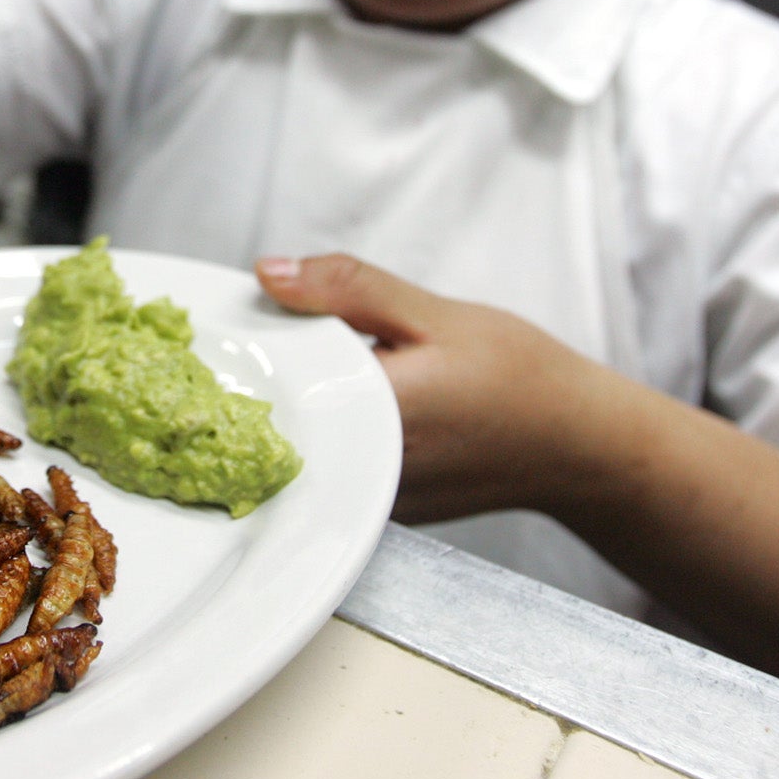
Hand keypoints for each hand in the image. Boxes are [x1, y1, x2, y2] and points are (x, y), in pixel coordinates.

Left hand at [257, 254, 778, 716]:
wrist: (585, 449)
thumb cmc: (521, 377)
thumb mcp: (433, 312)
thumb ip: (348, 291)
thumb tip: (266, 270)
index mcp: (370, 418)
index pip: (266, 390)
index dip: (224, 357)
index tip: (193, 327)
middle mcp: (360, 472)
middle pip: (269, 424)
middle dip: (240, 381)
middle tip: (208, 337)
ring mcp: (368, 499)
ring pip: (294, 446)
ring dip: (274, 403)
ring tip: (253, 356)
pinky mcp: (379, 508)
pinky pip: (324, 461)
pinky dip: (310, 426)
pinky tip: (309, 390)